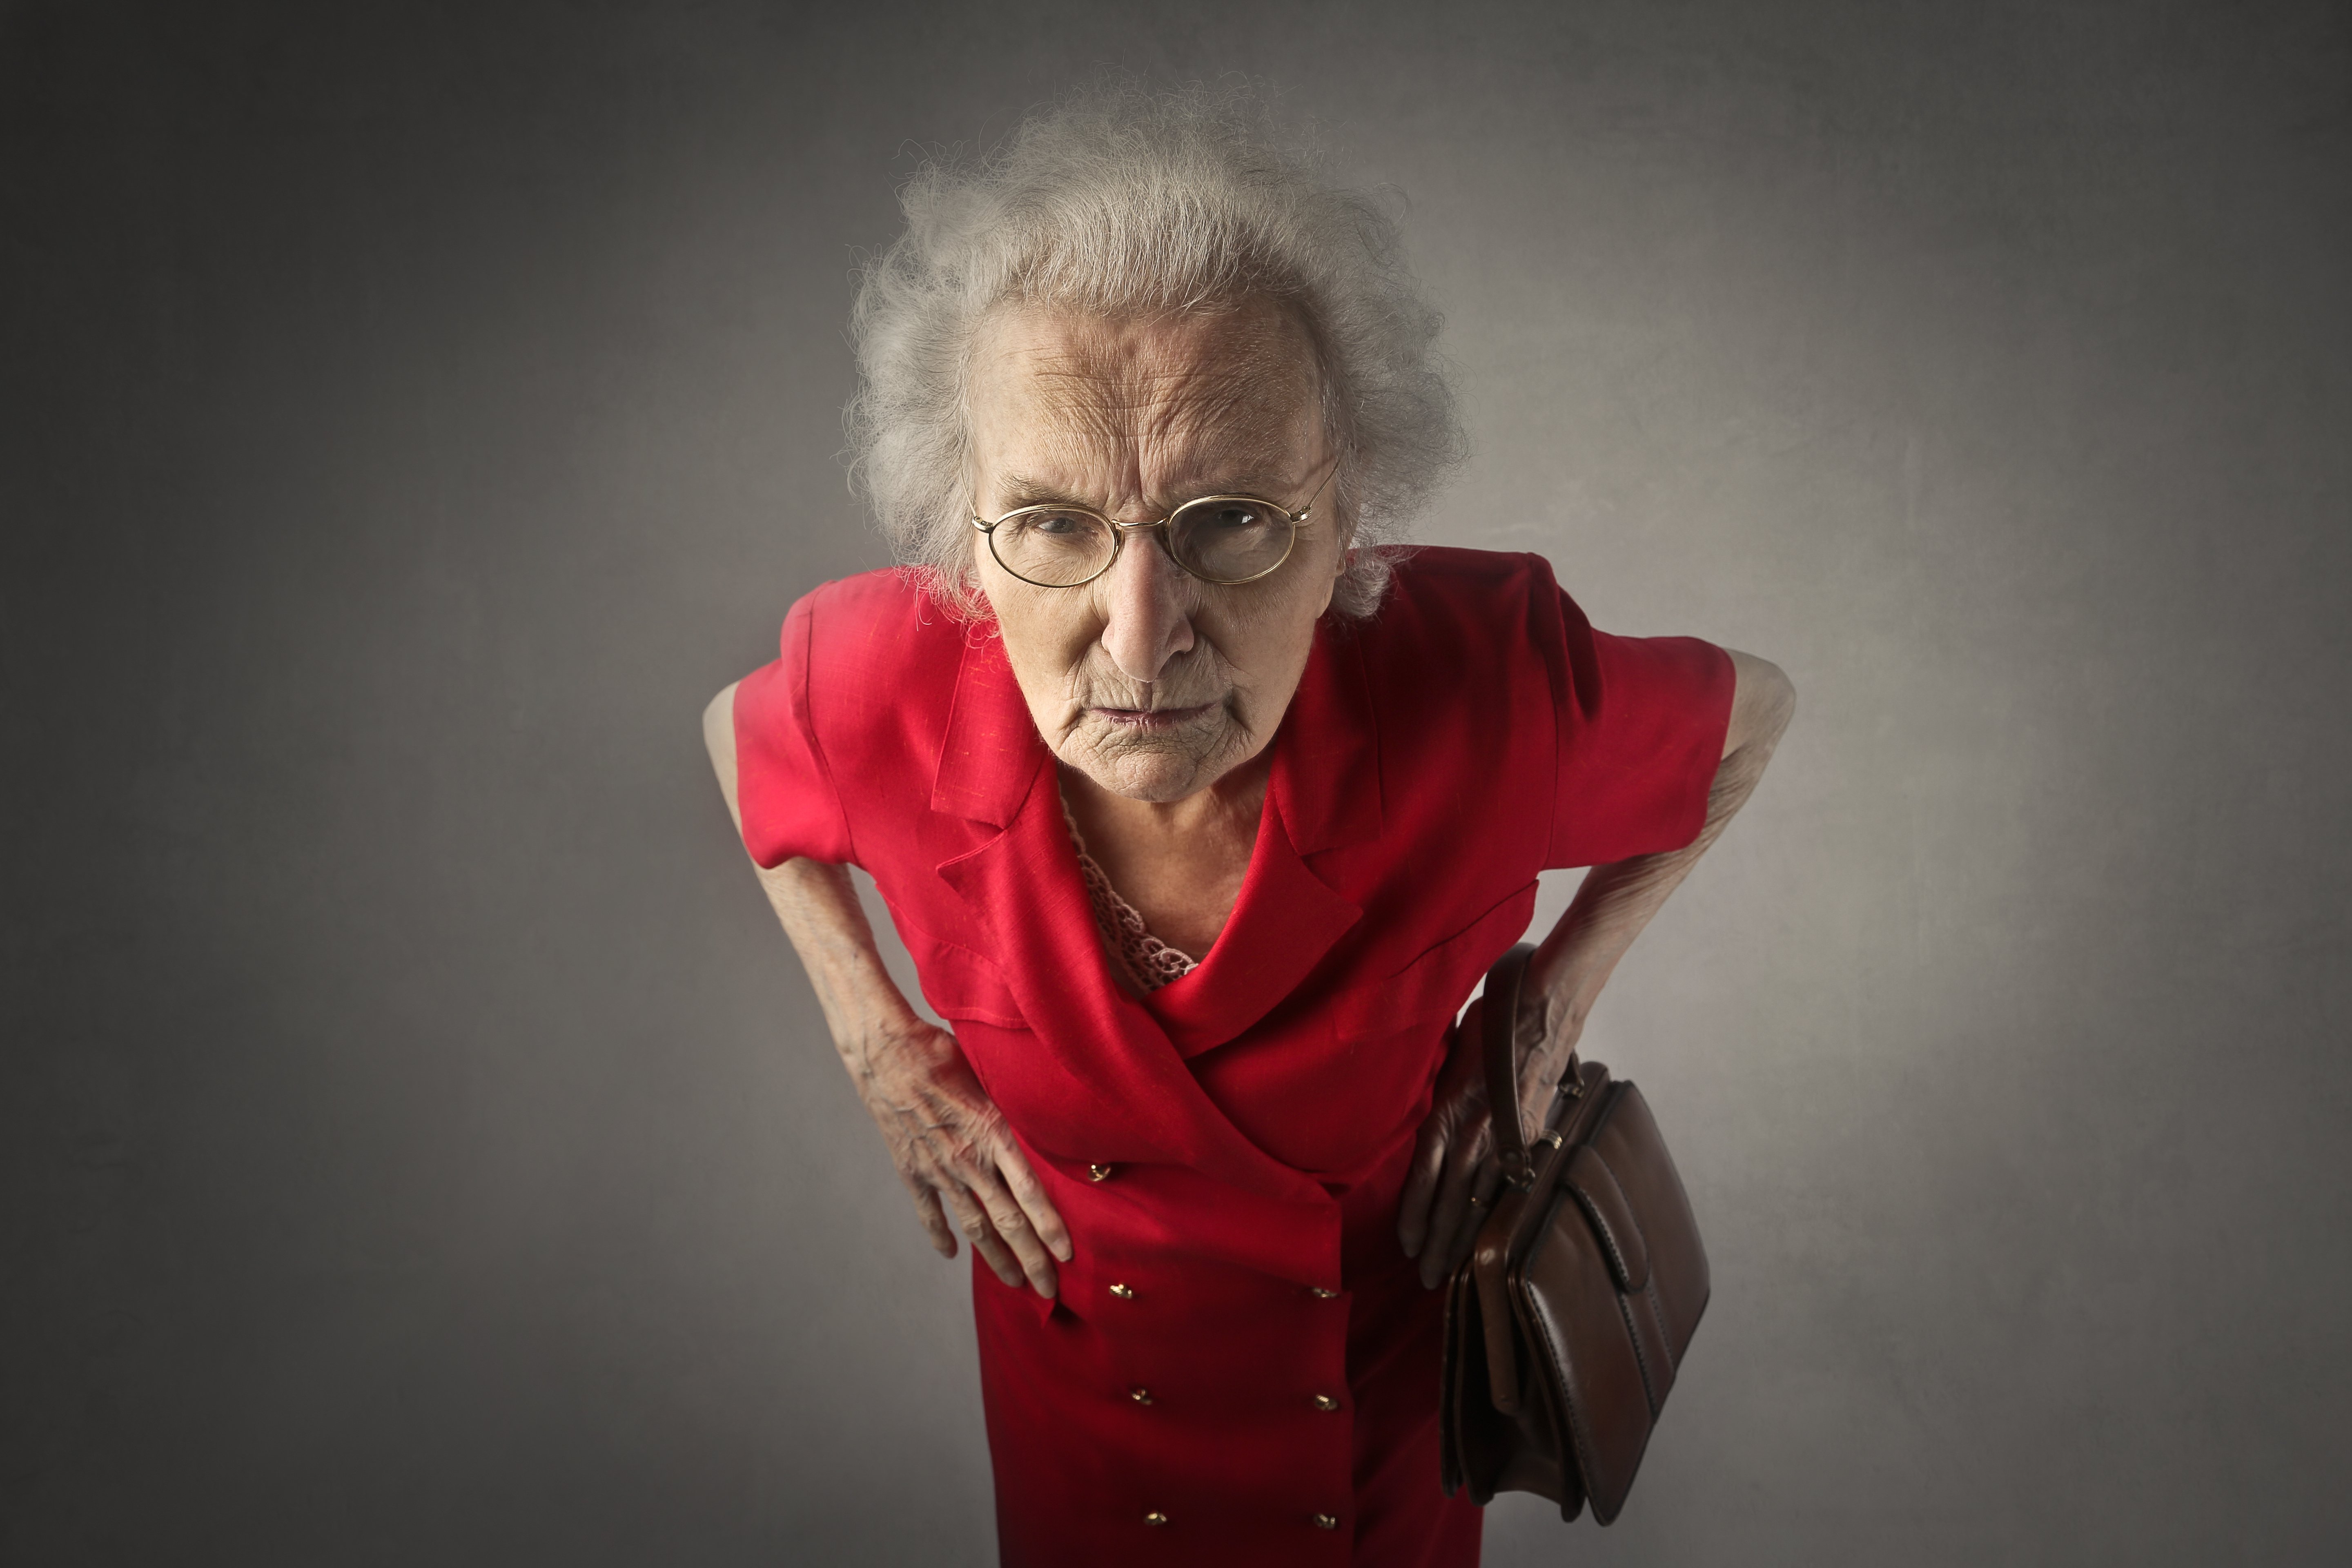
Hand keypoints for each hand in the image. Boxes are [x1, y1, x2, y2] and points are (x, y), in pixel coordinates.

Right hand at [840, 1017, 1071, 1296]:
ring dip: (995, 1258)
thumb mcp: (988, 1077)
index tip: (1067, 1254)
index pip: (1031, 1193)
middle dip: (1032, 1259)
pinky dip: (941, 1236)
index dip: (1050, 1227)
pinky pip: (930, 1213)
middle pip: (1008, 1221)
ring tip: (1014, 1282)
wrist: (885, 1052)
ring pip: (974, 1226)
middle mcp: (970, 1159)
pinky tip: (951, 1254)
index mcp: (994, 1133)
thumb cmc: (941, 1053)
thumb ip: (1010, 1109)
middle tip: (1048, 1289)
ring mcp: (939, 1170)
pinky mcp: (912, 1170)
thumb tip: (1040, 1121)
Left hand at [1396, 986, 1577, 1290]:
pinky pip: (1509, 1187)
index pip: (1422, 1177)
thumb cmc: (1491, 1021)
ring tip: (1448, 1272)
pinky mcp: (1531, 1138)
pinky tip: (1492, 1242)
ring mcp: (1503, 1138)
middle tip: (1425, 1278)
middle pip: (1446, 1200)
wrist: (1539, 1007)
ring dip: (1461, 1240)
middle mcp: (1471, 1131)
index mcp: (1444, 1111)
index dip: (1412, 1215)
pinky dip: (1497, 1217)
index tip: (1404, 1245)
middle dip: (1434, 1243)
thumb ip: (1444, 1090)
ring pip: (1476, 1202)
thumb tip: (1439, 1109)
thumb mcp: (1452, 1055)